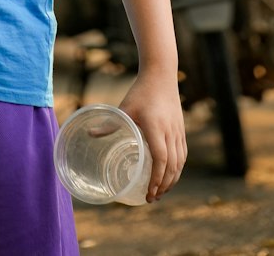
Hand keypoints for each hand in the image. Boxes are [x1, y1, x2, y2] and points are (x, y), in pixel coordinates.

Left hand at [118, 71, 186, 201]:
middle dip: (163, 185)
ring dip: (172, 180)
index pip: (161, 160)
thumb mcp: (124, 108)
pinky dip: (177, 168)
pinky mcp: (181, 130)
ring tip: (161, 191)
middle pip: (172, 166)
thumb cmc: (141, 92)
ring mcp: (178, 132)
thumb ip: (110, 124)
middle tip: (152, 197)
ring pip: (179, 162)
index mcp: (156, 128)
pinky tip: (170, 175)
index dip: (157, 179)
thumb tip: (90, 135)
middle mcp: (170, 132)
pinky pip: (182, 154)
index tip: (150, 193)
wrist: (161, 75)